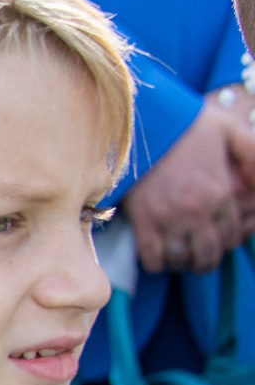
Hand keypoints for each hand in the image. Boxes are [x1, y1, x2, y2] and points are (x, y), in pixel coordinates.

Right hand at [122, 89, 254, 275]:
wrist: (141, 121)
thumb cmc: (185, 124)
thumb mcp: (230, 129)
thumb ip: (253, 152)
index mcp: (221, 192)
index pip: (232, 235)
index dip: (228, 243)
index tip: (219, 241)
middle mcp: (198, 211)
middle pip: (208, 254)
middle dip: (206, 260)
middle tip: (200, 258)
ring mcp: (168, 218)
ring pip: (181, 260)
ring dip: (182, 263)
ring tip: (179, 258)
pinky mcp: (142, 220)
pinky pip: (151, 257)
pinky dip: (156, 263)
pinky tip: (157, 257)